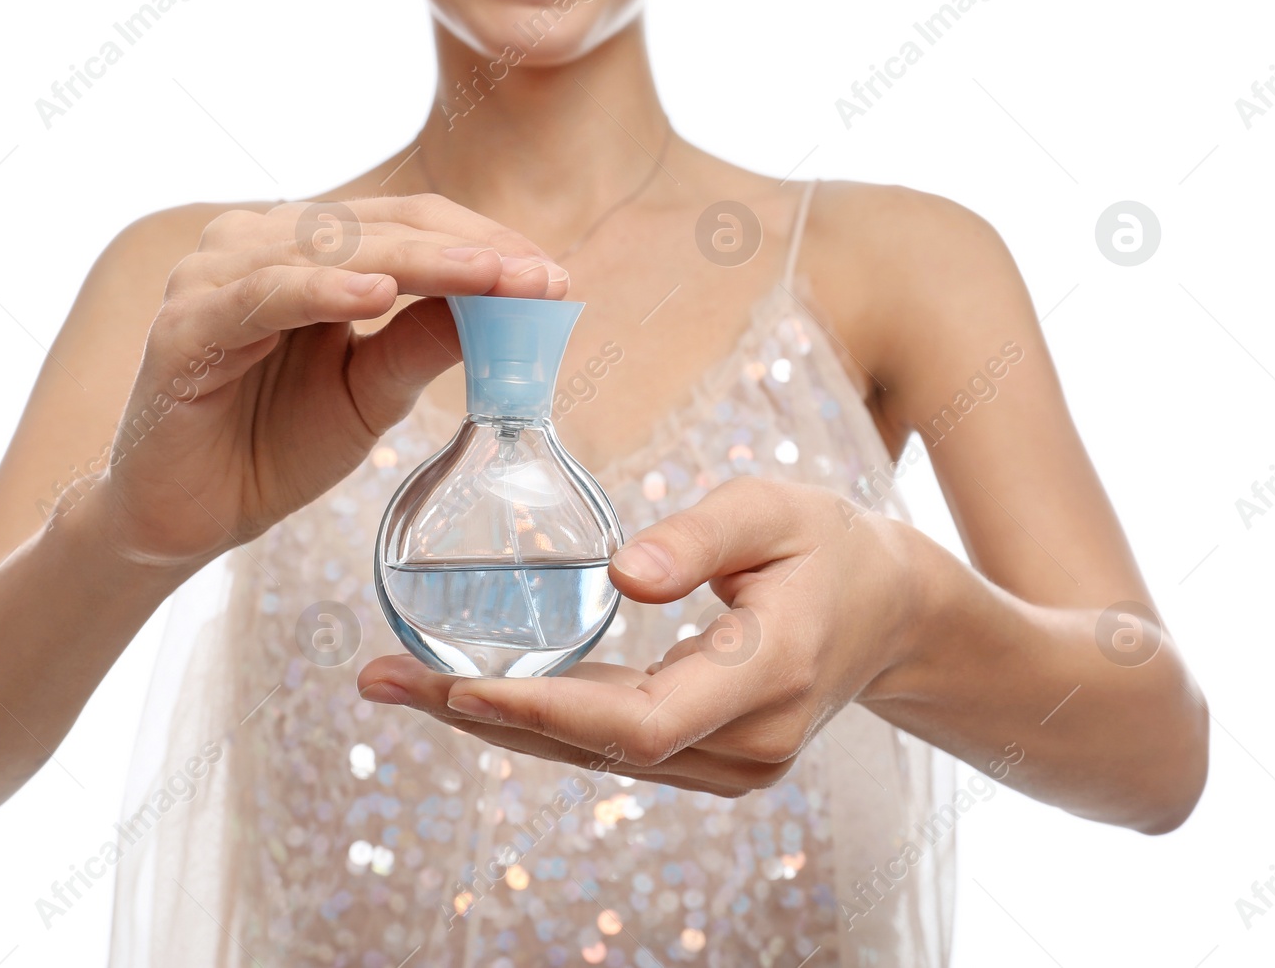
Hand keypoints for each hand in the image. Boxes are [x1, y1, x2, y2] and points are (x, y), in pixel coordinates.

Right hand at [81, 195, 566, 568]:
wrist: (189, 518)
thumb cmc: (275, 445)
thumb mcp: (372, 393)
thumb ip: (425, 342)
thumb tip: (511, 302)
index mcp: (305, 250)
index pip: (409, 224)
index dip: (483, 243)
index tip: (555, 276)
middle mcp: (257, 244)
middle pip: (381, 227)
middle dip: (470, 253)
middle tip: (541, 278)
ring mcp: (214, 277)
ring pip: (332, 251)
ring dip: (420, 263)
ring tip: (493, 280)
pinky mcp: (183, 326)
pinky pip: (262, 297)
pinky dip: (321, 292)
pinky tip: (378, 294)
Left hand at [357, 476, 929, 796]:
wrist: (893, 612)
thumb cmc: (829, 546)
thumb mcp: (773, 508)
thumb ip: (698, 536)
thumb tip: (617, 575)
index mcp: (769, 675)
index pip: (639, 720)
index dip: (543, 712)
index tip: (454, 690)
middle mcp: (751, 744)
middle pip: (600, 747)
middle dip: (485, 718)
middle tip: (381, 681)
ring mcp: (738, 767)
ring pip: (601, 757)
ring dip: (503, 726)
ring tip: (402, 687)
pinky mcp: (721, 765)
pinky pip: (618, 751)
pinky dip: (548, 725)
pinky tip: (480, 699)